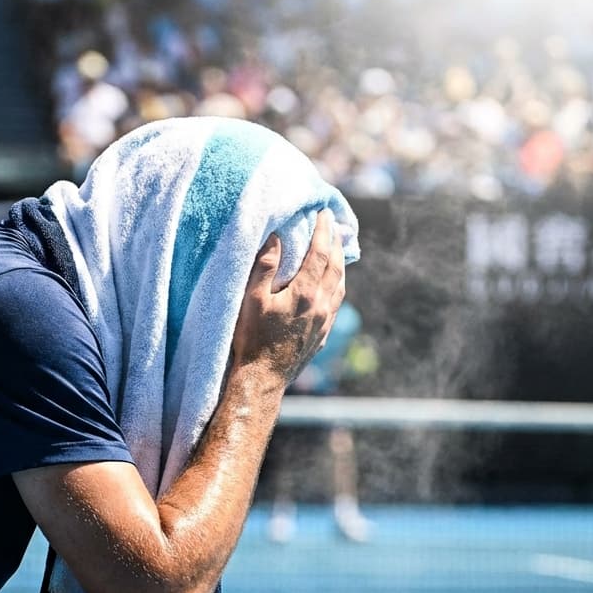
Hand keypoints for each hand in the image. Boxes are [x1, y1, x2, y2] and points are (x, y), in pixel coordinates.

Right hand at [230, 210, 346, 386]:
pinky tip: (333, 283)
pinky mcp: (323, 335)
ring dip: (340, 263)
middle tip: (333, 223)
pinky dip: (338, 284)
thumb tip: (276, 237)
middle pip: (335, 266)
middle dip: (335, 241)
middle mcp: (321, 305)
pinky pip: (337, 302)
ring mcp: (325, 321)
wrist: (262, 378)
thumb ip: (265, 266)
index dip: (323, 230)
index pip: (320, 253)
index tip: (323, 213)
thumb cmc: (251, 338)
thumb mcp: (251, 299)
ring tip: (337, 248)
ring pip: (340, 285)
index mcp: (304, 293)